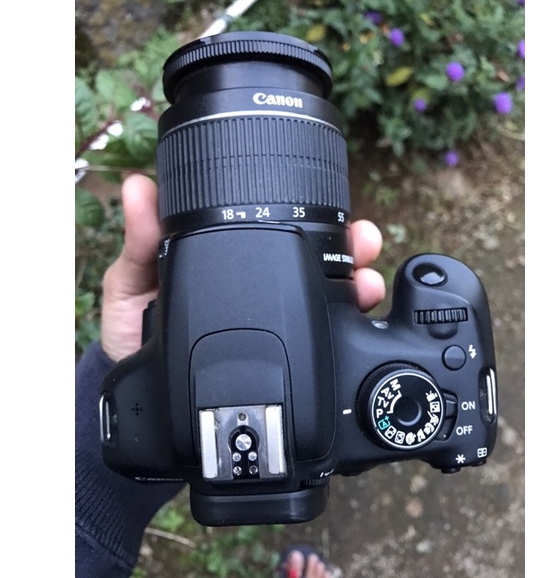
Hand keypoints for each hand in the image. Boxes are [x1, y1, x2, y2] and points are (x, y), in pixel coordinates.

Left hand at [101, 174, 385, 361]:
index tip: (331, 199)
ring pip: (329, 296)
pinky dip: (348, 328)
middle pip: (317, 258)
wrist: (144, 390)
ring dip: (357, 284)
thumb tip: (138, 188)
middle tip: (364, 240)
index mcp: (230, 261)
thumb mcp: (132, 282)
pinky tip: (358, 322)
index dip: (307, 211)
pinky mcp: (283, 359)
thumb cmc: (137, 331)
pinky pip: (322, 340)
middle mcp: (260, 288)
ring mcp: (275, 324)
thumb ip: (139, 242)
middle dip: (349, 245)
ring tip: (367, 283)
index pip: (276, 227)